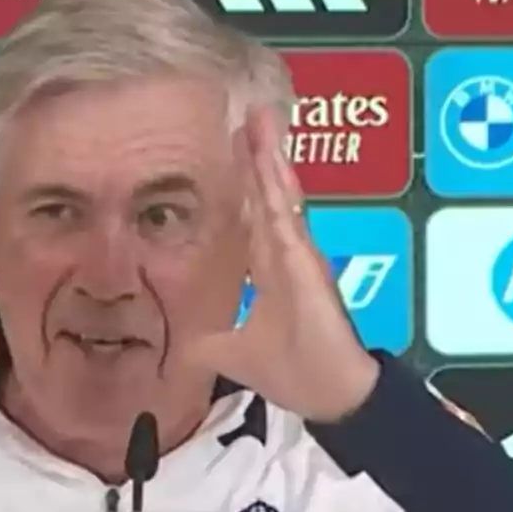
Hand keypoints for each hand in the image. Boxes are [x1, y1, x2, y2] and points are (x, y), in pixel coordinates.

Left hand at [185, 107, 379, 423]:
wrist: (331, 395)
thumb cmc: (294, 372)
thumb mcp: (233, 355)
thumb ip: (210, 343)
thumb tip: (182, 347)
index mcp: (272, 271)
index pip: (255, 216)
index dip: (246, 184)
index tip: (236, 150)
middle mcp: (286, 256)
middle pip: (268, 196)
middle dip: (256, 157)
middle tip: (246, 116)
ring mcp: (298, 256)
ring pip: (279, 197)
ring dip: (268, 158)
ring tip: (260, 119)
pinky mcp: (306, 263)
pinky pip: (287, 216)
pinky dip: (278, 187)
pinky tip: (269, 157)